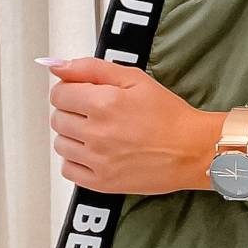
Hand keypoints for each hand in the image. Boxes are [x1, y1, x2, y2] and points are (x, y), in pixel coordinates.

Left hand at [44, 56, 218, 195]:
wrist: (193, 150)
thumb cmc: (169, 115)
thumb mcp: (134, 79)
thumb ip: (90, 68)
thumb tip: (55, 65)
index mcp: (103, 103)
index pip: (59, 94)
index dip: (70, 91)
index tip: (83, 94)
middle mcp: (96, 133)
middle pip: (58, 119)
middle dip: (73, 112)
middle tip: (97, 113)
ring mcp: (97, 160)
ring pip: (60, 144)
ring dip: (73, 136)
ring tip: (99, 133)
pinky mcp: (101, 182)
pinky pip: (68, 169)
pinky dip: (76, 161)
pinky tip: (96, 153)